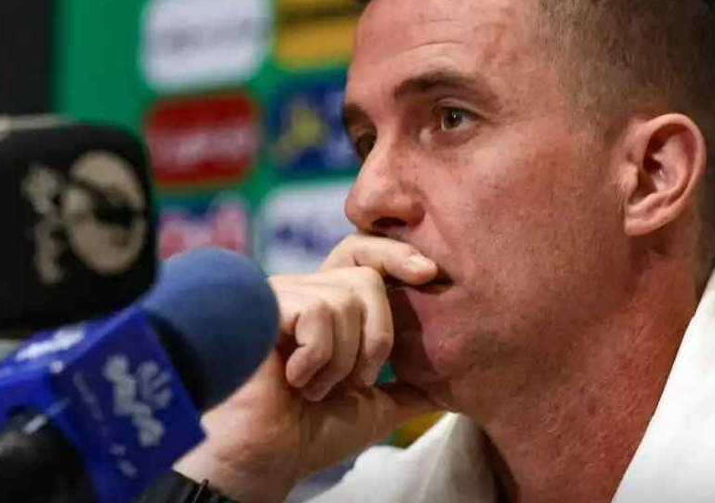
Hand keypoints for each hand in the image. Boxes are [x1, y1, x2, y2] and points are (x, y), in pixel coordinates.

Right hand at [174, 235, 441, 502]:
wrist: (265, 460)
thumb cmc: (308, 434)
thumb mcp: (372, 407)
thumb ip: (408, 388)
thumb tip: (452, 385)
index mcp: (330, 310)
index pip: (367, 257)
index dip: (397, 254)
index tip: (431, 273)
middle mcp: (306, 292)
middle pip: (366, 274)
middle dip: (378, 332)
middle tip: (362, 379)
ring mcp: (283, 296)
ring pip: (346, 299)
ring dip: (342, 361)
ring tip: (313, 390)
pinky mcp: (263, 306)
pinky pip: (317, 312)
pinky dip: (317, 358)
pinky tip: (292, 381)